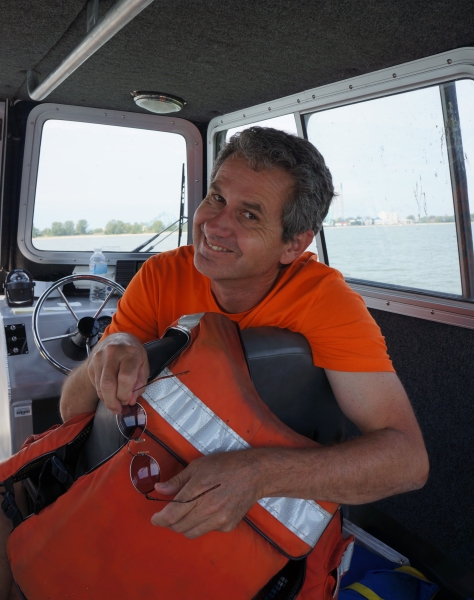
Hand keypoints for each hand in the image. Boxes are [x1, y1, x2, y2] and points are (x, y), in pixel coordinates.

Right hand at [87, 333, 148, 413]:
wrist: (116, 339)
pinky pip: (96, 385)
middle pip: (109, 384)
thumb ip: (140, 383)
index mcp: (130, 352)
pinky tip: (110, 395)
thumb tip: (131, 400)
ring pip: (100, 387)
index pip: (125, 377)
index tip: (128, 401)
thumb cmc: (133, 354)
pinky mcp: (91, 365)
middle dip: (114, 402)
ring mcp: (99, 358)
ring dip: (108, 400)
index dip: (126, 394)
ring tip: (116, 405)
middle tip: (119, 409)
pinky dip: (103, 394)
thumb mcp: (144, 364)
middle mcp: (112, 353)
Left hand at [151, 450, 267, 538]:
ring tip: (186, 514)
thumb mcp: (198, 466)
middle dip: (170, 523)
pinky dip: (201, 524)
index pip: (172, 514)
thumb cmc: (225, 465)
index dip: (159, 519)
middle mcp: (208, 508)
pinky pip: (207, 531)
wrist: (254, 473)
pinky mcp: (228, 526)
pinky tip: (206, 511)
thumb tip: (159, 489)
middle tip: (169, 514)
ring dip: (184, 526)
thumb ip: (178, 480)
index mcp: (198, 490)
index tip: (154, 519)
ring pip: (191, 533)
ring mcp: (219, 520)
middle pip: (179, 526)